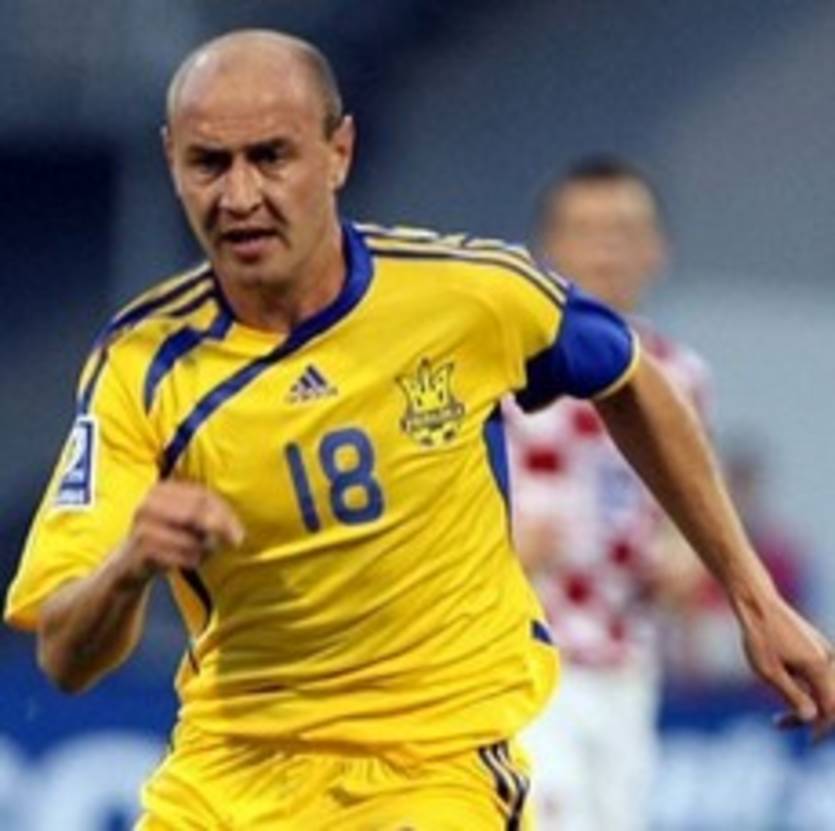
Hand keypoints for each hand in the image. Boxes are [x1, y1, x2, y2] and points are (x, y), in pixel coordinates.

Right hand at [118, 481, 244, 583]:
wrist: (127, 564)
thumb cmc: (166, 538)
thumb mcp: (186, 521)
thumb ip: (210, 517)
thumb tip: (237, 534)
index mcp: (162, 489)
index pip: (203, 496)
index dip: (225, 514)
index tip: (240, 533)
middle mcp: (149, 503)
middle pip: (197, 513)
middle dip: (220, 529)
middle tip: (235, 543)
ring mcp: (142, 526)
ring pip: (191, 539)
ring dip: (205, 550)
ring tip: (202, 553)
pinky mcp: (140, 549)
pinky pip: (180, 557)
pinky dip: (192, 562)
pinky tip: (188, 562)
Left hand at [736, 591, 834, 739]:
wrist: (756, 602)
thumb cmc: (758, 635)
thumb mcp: (768, 671)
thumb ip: (793, 695)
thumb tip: (812, 719)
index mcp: (819, 666)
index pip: (831, 707)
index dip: (822, 727)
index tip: (808, 741)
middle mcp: (827, 659)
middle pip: (831, 700)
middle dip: (814, 718)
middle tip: (782, 725)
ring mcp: (823, 652)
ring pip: (825, 689)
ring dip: (808, 704)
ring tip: (779, 717)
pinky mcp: (816, 648)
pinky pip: (818, 676)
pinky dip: (805, 690)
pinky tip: (782, 690)